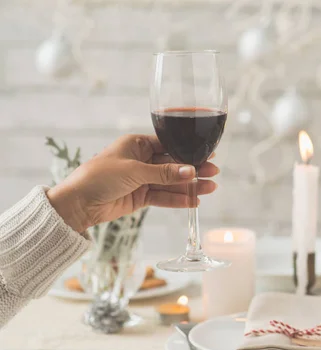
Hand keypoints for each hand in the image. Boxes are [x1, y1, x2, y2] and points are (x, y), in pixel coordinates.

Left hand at [47, 134, 218, 232]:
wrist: (77, 204)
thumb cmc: (98, 177)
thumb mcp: (134, 171)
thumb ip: (164, 173)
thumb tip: (190, 170)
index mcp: (136, 144)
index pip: (168, 146)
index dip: (188, 152)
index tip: (207, 155)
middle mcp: (141, 160)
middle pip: (173, 165)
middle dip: (193, 170)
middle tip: (213, 173)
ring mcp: (141, 179)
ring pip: (171, 182)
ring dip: (189, 186)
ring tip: (210, 189)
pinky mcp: (140, 197)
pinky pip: (163, 197)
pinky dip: (178, 199)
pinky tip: (193, 201)